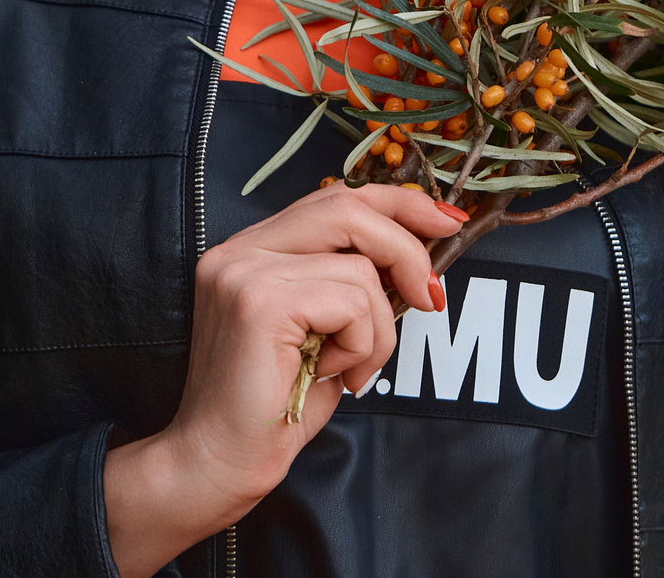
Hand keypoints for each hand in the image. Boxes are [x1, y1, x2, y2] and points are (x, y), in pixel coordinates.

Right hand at [102, 181, 461, 577]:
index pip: (333, 198)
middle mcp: (240, 250)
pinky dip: (363, 344)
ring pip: (360, 268)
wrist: (219, 464)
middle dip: (407, 248)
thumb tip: (415, 258)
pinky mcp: (260, 302)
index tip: (444, 221)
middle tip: (430, 297)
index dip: (396, 203)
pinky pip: (353, 303)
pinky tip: (335, 374)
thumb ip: (349, 284)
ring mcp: (245, 271)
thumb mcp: (323, 331)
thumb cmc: (274, 407)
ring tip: (352, 368)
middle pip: (348, 209)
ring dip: (379, 329)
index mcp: (252, 250)